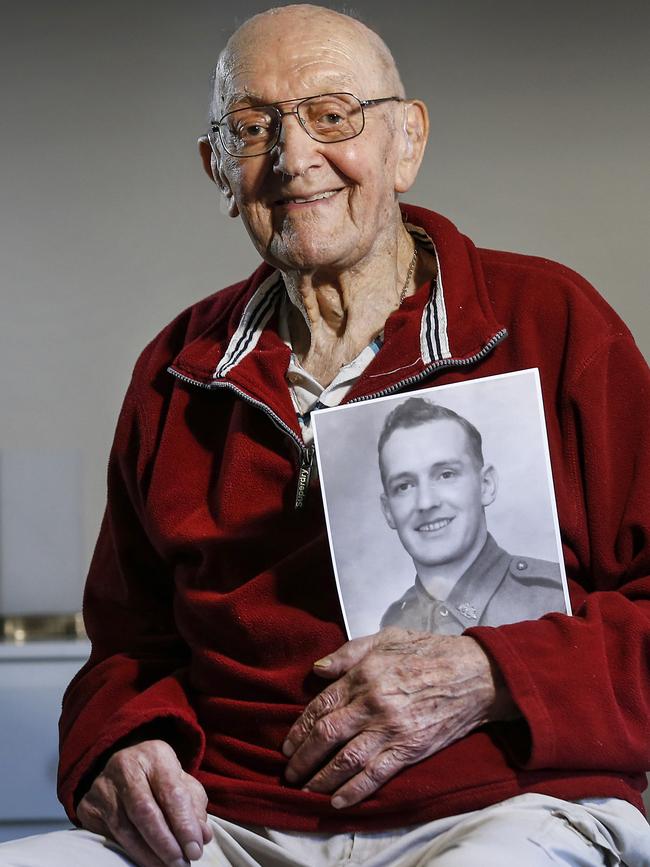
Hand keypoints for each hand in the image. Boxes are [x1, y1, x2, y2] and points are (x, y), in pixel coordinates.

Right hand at [77, 739, 211, 866]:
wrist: (124, 770)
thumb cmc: (160, 780)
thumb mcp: (182, 784)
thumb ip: (194, 808)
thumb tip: (202, 838)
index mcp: (155, 755)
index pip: (172, 792)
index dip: (184, 824)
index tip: (195, 850)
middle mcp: (125, 766)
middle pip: (145, 811)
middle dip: (165, 844)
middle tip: (181, 864)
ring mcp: (102, 786)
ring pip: (124, 828)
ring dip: (148, 855)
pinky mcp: (87, 806)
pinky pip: (109, 836)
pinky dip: (129, 853)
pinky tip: (146, 862)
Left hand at [282, 628, 515, 808]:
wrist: (475, 674)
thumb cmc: (429, 651)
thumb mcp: (387, 638)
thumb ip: (350, 652)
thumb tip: (317, 669)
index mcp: (364, 674)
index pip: (320, 705)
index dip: (299, 728)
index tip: (287, 744)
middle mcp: (373, 703)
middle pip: (327, 735)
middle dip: (303, 758)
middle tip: (290, 772)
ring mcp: (391, 729)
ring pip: (346, 759)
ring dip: (321, 779)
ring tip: (307, 790)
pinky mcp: (410, 749)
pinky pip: (376, 775)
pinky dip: (354, 791)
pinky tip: (337, 801)